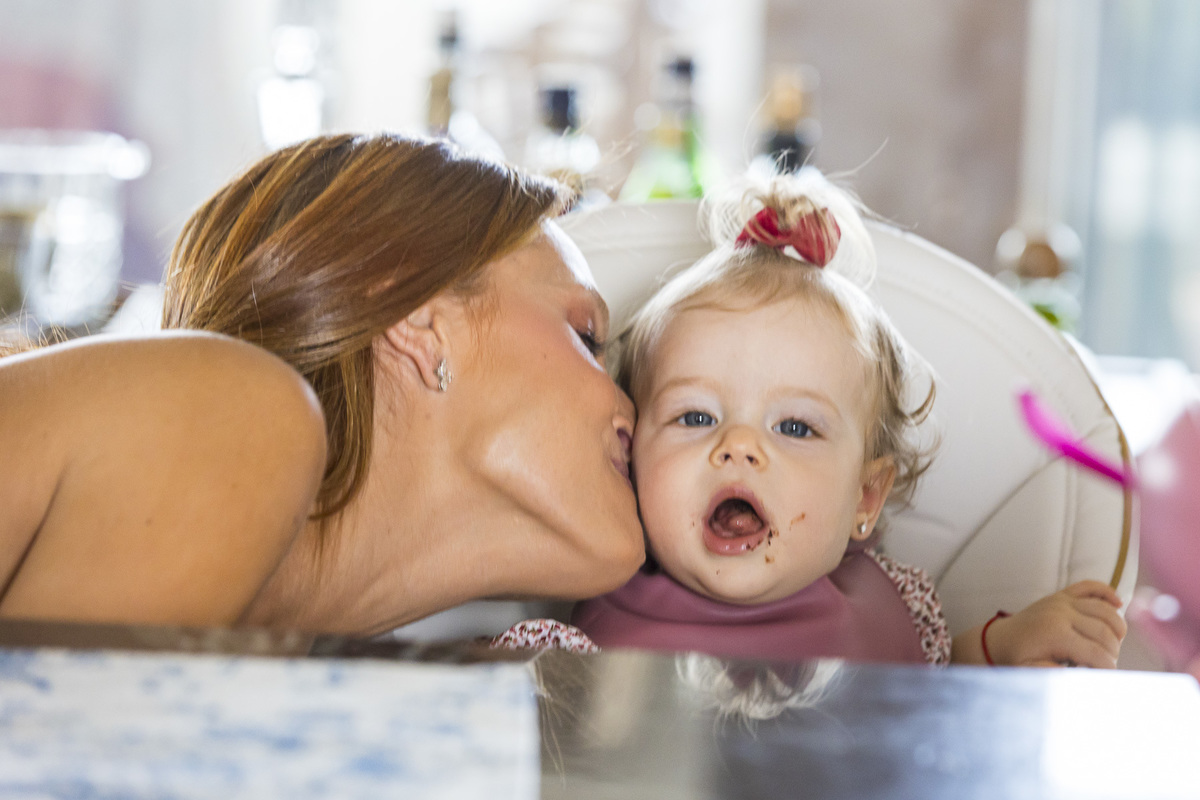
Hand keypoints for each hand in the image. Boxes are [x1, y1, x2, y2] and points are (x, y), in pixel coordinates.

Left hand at [985, 581, 1126, 667]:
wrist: (1001, 639)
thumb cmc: (1018, 659)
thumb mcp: (1032, 673)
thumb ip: (1055, 675)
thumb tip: (1079, 674)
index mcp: (1055, 634)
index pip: (1097, 652)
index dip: (1109, 667)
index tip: (1108, 677)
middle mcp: (1061, 613)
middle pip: (1105, 631)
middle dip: (1113, 651)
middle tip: (1107, 662)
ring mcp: (1062, 601)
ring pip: (1105, 610)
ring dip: (1116, 629)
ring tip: (1111, 645)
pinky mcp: (1063, 594)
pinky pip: (1091, 586)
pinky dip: (1107, 593)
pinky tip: (1118, 604)